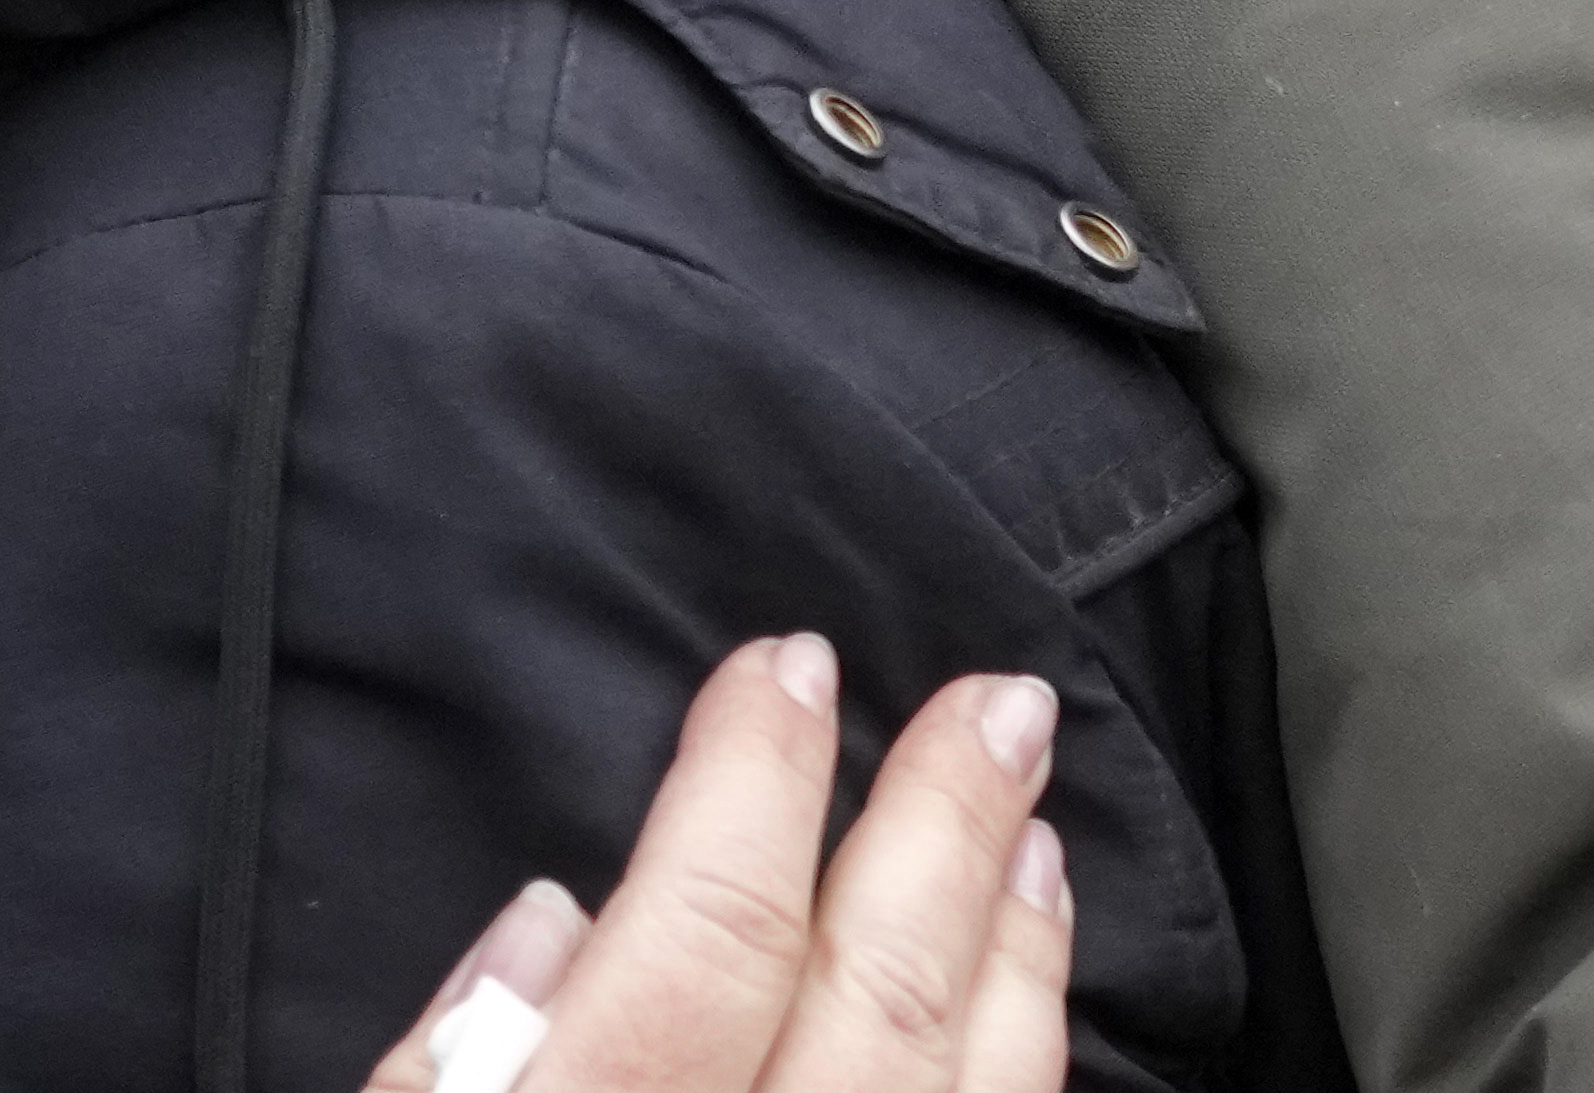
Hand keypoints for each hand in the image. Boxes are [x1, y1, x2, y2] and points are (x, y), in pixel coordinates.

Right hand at [364, 638, 1069, 1092]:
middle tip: (994, 701)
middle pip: (871, 1003)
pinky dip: (1026, 1046)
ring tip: (1028, 814)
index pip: (699, 951)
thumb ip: (438, 1069)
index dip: (752, 791)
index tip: (785, 667)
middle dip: (939, 835)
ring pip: (964, 1086)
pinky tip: (1031, 977)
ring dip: (1009, 940)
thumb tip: (555, 918)